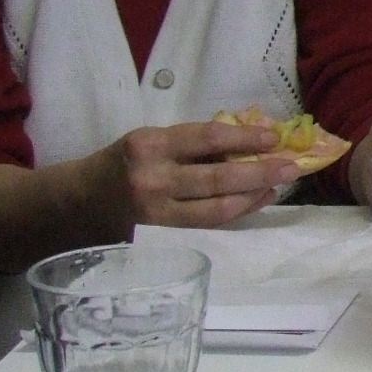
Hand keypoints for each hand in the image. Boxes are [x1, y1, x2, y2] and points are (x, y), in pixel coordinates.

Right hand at [96, 119, 299, 230]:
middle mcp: (152, 179)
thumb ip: (193, 143)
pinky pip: (207, 224)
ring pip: (216, 208)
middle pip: (218, 178)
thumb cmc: (123, 163)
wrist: (80, 201)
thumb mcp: (151, 140)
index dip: (245, 137)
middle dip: (260, 172)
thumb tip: (250, 141)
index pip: (207, 138)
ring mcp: (156, 213)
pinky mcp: (160, 235)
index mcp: (150, 145)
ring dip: (253, 196)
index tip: (275, 136)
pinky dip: (237, 212)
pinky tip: (256, 201)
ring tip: (279, 185)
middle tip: (291, 166)